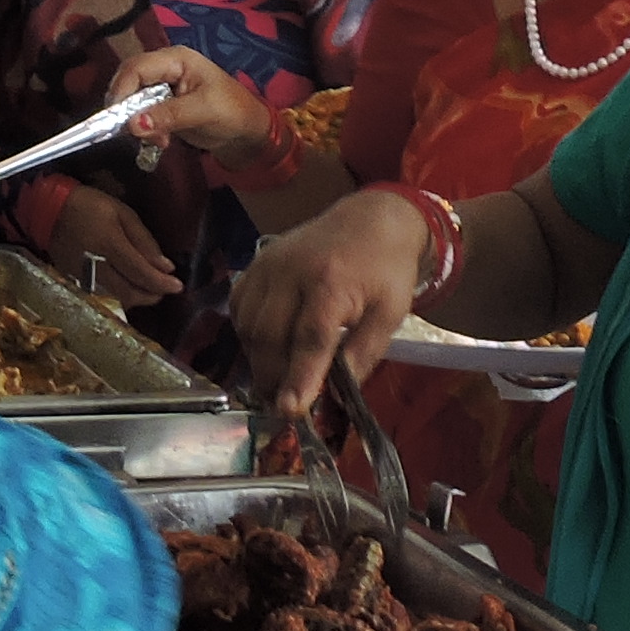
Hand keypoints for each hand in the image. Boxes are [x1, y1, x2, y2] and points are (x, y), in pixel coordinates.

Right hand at [30, 183, 183, 305]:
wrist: (48, 209)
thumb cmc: (89, 205)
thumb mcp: (122, 212)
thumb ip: (144, 240)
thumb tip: (165, 266)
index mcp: (109, 244)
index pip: (140, 272)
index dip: (161, 283)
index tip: (178, 285)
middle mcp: (96, 265)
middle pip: (129, 293)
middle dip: (151, 295)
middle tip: (164, 289)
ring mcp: (82, 277)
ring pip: (115, 300)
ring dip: (136, 299)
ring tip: (149, 290)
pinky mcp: (74, 281)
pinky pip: (102, 297)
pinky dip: (119, 298)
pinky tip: (127, 289)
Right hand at [108, 46, 276, 168]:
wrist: (247, 132)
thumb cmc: (232, 112)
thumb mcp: (203, 111)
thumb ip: (168, 115)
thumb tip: (132, 125)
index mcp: (175, 59)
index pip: (136, 67)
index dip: (121, 90)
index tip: (116, 117)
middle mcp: (164, 68)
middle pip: (128, 81)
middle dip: (126, 108)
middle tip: (130, 132)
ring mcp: (162, 87)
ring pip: (131, 99)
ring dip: (135, 122)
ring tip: (156, 140)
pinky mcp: (161, 105)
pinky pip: (140, 114)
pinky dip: (144, 129)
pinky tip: (160, 142)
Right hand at [228, 186, 435, 419]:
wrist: (370, 220)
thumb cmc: (384, 269)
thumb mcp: (390, 313)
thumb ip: (364, 354)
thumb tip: (337, 395)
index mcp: (332, 282)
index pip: (310, 337)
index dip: (299, 376)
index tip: (290, 410)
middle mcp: (292, 271)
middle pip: (269, 335)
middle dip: (272, 377)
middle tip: (283, 405)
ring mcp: (268, 265)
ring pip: (248, 325)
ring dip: (258, 359)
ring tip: (276, 380)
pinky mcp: (256, 264)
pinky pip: (239, 308)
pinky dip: (247, 335)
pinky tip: (266, 347)